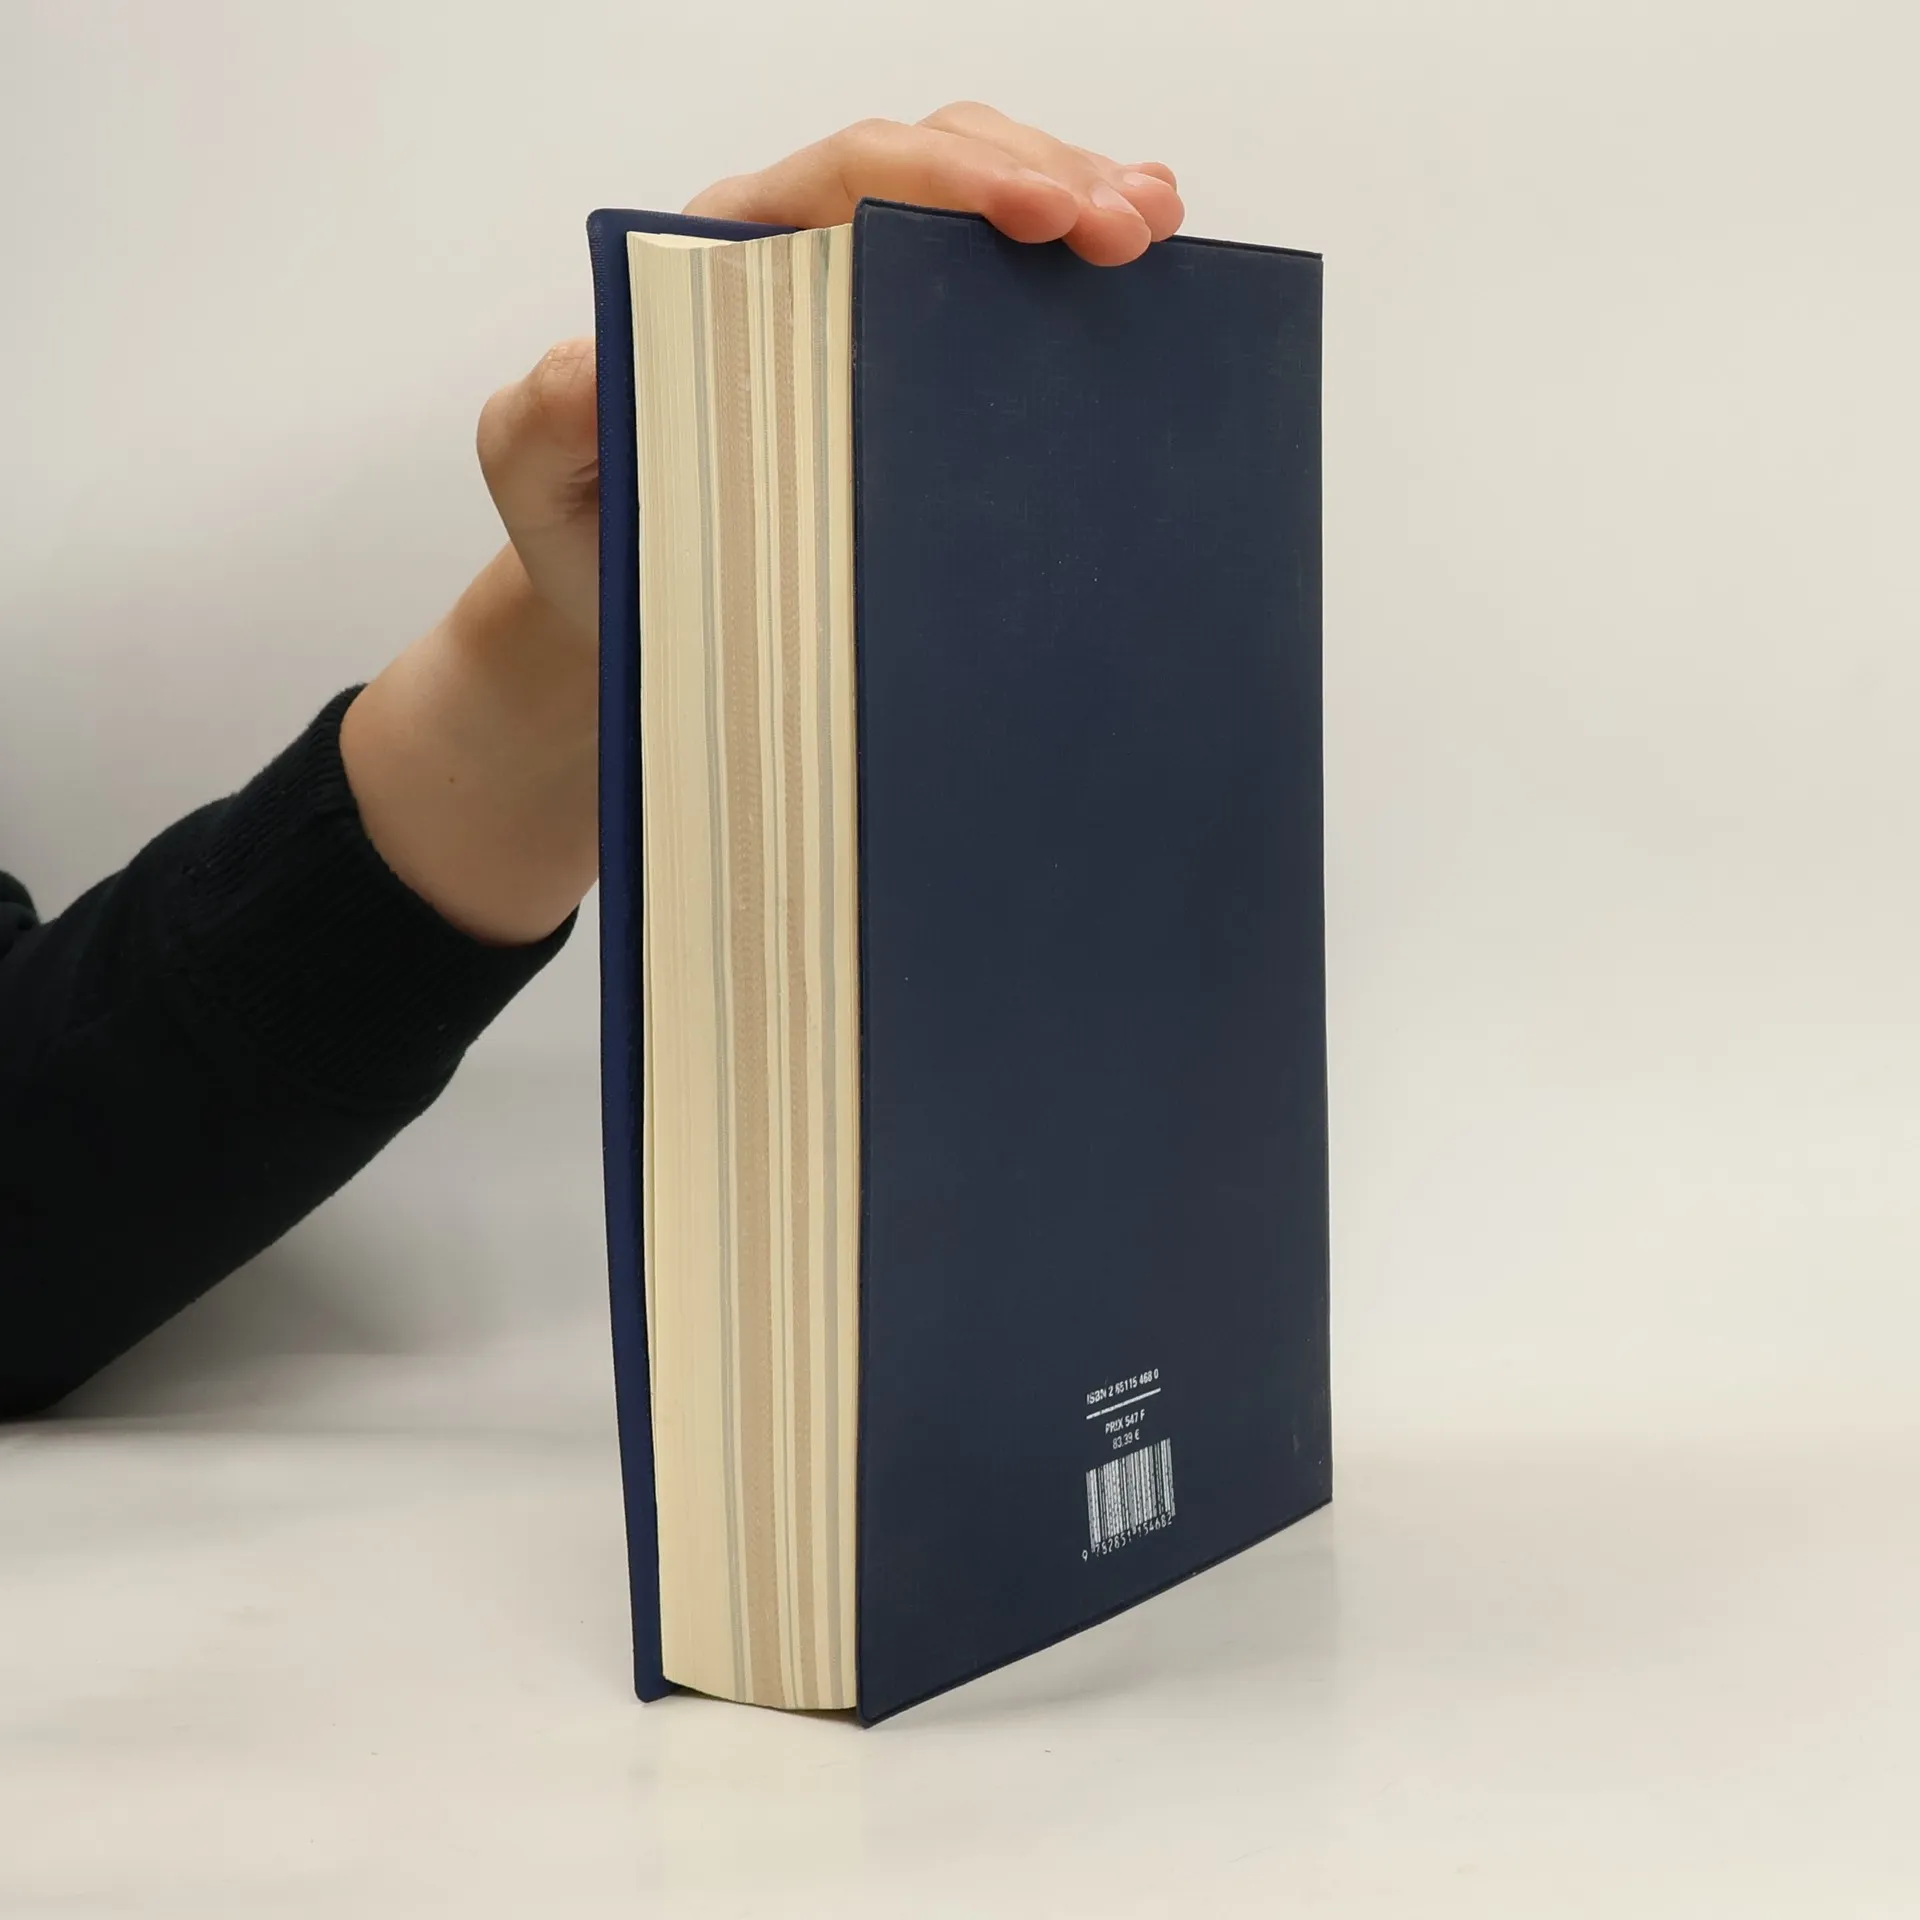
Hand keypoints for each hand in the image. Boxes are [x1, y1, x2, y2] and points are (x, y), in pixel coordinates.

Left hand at [344, 107, 1181, 945]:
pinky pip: (983, 294)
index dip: (951, 177)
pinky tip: (1136, 269)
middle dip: (1043, 174)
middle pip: (931, 169)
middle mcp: (792, 264)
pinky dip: (1060, 268)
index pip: (846, 178)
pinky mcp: (898, 372)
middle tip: (1132, 227)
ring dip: (1075, 198)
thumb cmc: (588, 539)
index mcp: (720, 264)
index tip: (1042, 212)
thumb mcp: (537, 483)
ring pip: (972, 210)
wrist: (618, 603)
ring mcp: (853, 316)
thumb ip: (540, 418)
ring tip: (1157, 227)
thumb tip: (594, 357)